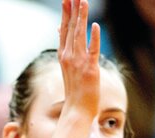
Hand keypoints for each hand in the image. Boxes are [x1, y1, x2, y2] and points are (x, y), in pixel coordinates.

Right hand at [58, 0, 102, 121]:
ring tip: (83, 1)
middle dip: (73, 10)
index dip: (66, 13)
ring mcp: (78, 63)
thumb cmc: (75, 89)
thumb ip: (65, 45)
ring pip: (80, 35)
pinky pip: (92, 51)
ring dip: (81, 18)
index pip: (64, 29)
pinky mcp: (90, 70)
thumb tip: (60, 28)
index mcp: (64, 55)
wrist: (77, 110)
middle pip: (71, 28)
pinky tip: (95, 26)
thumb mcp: (67, 65)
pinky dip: (93, 38)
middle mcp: (69, 56)